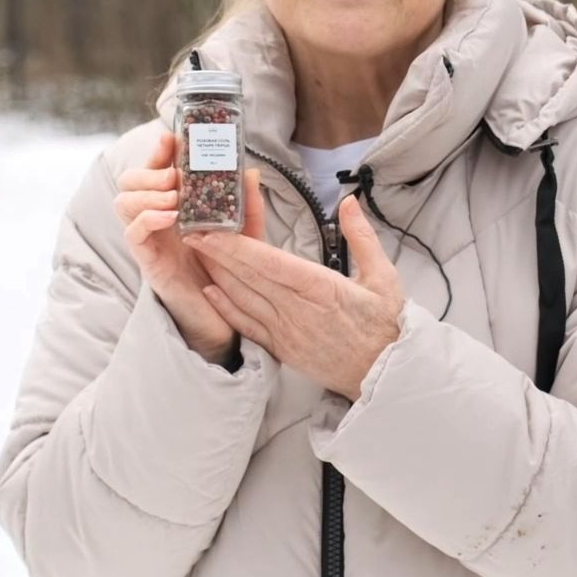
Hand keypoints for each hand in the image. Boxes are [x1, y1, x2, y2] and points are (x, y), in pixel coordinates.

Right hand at [115, 131, 264, 363]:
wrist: (224, 320)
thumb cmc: (229, 274)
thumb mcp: (244, 234)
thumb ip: (246, 204)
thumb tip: (250, 170)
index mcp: (174, 207)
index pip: (153, 170)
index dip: (158, 151)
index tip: (172, 138)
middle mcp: (156, 221)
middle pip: (128, 182)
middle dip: (148, 171)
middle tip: (175, 177)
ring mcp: (149, 241)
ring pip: (122, 203)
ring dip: (146, 192)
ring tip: (174, 198)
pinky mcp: (149, 263)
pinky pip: (133, 235)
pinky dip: (147, 218)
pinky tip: (171, 217)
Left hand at [184, 195, 404, 399]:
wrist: (385, 375)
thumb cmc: (386, 326)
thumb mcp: (384, 277)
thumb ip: (362, 236)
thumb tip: (349, 201)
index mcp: (322, 289)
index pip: (271, 263)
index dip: (238, 247)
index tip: (214, 231)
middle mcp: (298, 310)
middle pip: (249, 277)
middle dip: (217, 253)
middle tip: (191, 230)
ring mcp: (287, 331)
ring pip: (243, 298)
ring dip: (217, 274)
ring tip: (196, 253)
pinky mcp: (283, 348)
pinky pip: (248, 325)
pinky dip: (227, 308)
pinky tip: (210, 292)